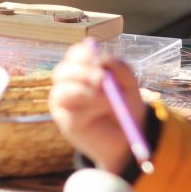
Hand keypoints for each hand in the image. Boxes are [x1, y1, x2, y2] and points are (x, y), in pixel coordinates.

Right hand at [50, 41, 148, 174]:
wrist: (127, 137)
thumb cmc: (125, 107)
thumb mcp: (128, 84)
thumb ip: (118, 67)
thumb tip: (102, 59)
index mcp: (81, 70)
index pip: (74, 56)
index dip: (83, 54)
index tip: (99, 58)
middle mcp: (66, 84)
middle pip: (62, 71)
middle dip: (82, 72)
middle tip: (102, 78)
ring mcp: (62, 103)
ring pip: (63, 90)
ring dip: (87, 93)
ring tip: (110, 101)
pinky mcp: (63, 120)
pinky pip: (71, 111)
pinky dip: (90, 108)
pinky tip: (104, 110)